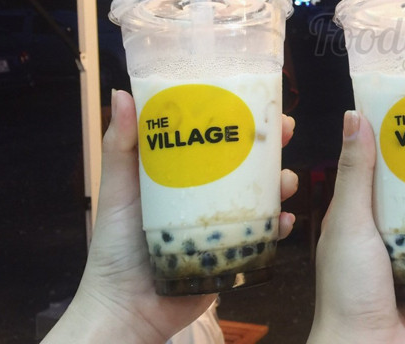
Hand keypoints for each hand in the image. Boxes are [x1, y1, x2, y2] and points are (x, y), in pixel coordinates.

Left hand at [43, 89, 297, 343]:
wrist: (128, 310)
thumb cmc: (116, 248)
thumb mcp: (118, 191)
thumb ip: (121, 146)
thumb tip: (123, 94)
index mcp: (182, 174)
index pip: (216, 137)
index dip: (240, 117)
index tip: (259, 100)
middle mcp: (206, 194)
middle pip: (246, 162)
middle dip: (271, 146)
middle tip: (285, 133)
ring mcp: (222, 222)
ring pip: (263, 194)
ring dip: (282, 184)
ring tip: (287, 183)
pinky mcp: (234, 251)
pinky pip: (265, 234)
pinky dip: (279, 225)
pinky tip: (284, 221)